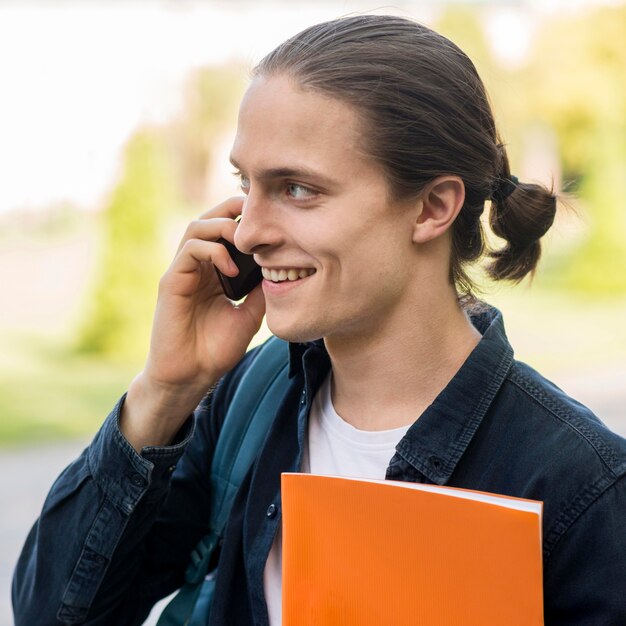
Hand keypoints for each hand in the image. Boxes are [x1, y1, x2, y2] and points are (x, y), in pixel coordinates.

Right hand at [121, 197, 265, 449]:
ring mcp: (182, 272)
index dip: (245, 218)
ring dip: (223, 227)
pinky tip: (233, 270)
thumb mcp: (249, 315)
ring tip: (247, 243)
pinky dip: (213, 252)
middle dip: (234, 210)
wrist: (191, 377)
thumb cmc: (216, 350)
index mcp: (213, 271)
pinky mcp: (171, 282)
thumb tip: (284, 268)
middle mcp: (196, 266)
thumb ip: (261, 290)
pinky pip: (189, 251)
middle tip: (261, 216)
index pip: (225, 230)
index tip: (272, 219)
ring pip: (197, 227)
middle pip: (209, 218)